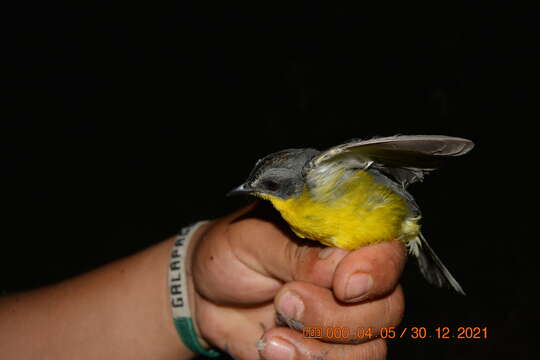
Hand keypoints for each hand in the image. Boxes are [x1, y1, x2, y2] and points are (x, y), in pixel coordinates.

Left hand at [191, 202, 405, 359]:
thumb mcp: (254, 239)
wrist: (204, 296)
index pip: (387, 250)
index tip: (344, 287)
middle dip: (334, 316)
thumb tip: (339, 263)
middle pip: (386, 308)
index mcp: (343, 237)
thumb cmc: (231, 252)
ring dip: (319, 348)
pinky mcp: (329, 351)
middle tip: (286, 300)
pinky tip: (272, 347)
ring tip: (272, 334)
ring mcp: (345, 319)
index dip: (376, 270)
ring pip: (371, 348)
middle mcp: (355, 278)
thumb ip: (296, 251)